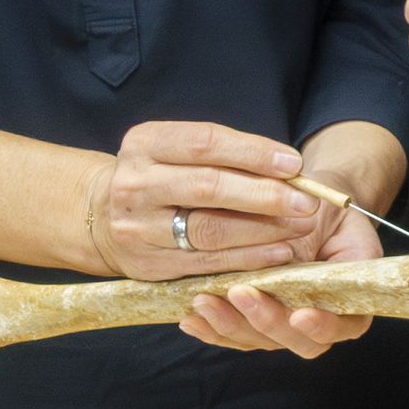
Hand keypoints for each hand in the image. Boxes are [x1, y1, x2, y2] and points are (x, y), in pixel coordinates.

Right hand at [84, 121, 338, 281]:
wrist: (101, 217)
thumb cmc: (161, 177)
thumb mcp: (176, 152)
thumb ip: (224, 156)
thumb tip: (290, 169)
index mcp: (144, 143)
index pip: (205, 143)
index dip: (253, 153)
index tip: (295, 163)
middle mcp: (134, 184)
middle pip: (208, 188)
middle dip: (264, 195)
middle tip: (307, 202)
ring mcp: (137, 228)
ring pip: (209, 231)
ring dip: (262, 230)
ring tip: (300, 227)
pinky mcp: (149, 265)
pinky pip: (206, 263)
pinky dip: (248, 258)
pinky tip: (278, 253)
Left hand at [182, 199, 380, 356]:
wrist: (300, 204)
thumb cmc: (320, 209)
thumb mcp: (329, 218)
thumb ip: (318, 242)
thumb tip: (290, 258)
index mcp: (348, 301)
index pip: (344, 327)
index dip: (323, 326)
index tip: (302, 314)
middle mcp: (315, 321)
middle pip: (295, 341)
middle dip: (265, 321)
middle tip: (239, 294)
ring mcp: (280, 325)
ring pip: (257, 340)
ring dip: (229, 325)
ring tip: (204, 302)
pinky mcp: (250, 322)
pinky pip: (231, 334)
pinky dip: (210, 328)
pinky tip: (190, 318)